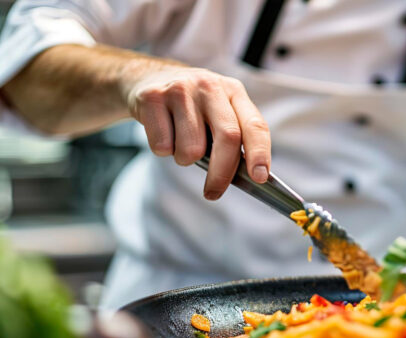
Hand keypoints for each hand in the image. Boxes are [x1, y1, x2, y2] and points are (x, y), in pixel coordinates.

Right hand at [125, 66, 270, 199]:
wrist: (146, 77)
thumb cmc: (191, 106)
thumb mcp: (218, 110)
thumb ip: (233, 137)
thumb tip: (245, 177)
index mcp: (234, 92)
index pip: (255, 125)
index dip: (260, 153)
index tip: (259, 178)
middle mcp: (210, 86)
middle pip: (227, 138)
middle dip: (222, 173)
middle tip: (213, 192)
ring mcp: (181, 89)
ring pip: (191, 149)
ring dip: (185, 158)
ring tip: (180, 141)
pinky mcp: (152, 97)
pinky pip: (163, 146)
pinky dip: (163, 150)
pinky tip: (163, 132)